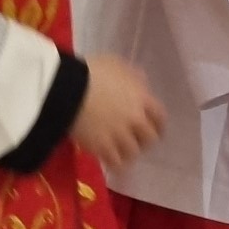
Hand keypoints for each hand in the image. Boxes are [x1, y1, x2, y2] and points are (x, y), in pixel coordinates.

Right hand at [74, 53, 164, 173]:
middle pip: (150, 139)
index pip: (160, 118)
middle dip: (144, 141)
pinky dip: (115, 164)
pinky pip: (116, 164)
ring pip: (133, 153)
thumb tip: (141, 84)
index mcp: (142, 98)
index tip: (154, 129)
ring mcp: (120, 136)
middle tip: (135, 141)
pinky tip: (110, 162)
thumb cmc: (90, 71)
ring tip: (120, 153)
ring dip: (128, 153)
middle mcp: (136, 119)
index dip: (158, 125)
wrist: (67, 90)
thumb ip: (132, 76)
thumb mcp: (116, 64)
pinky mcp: (103, 149)